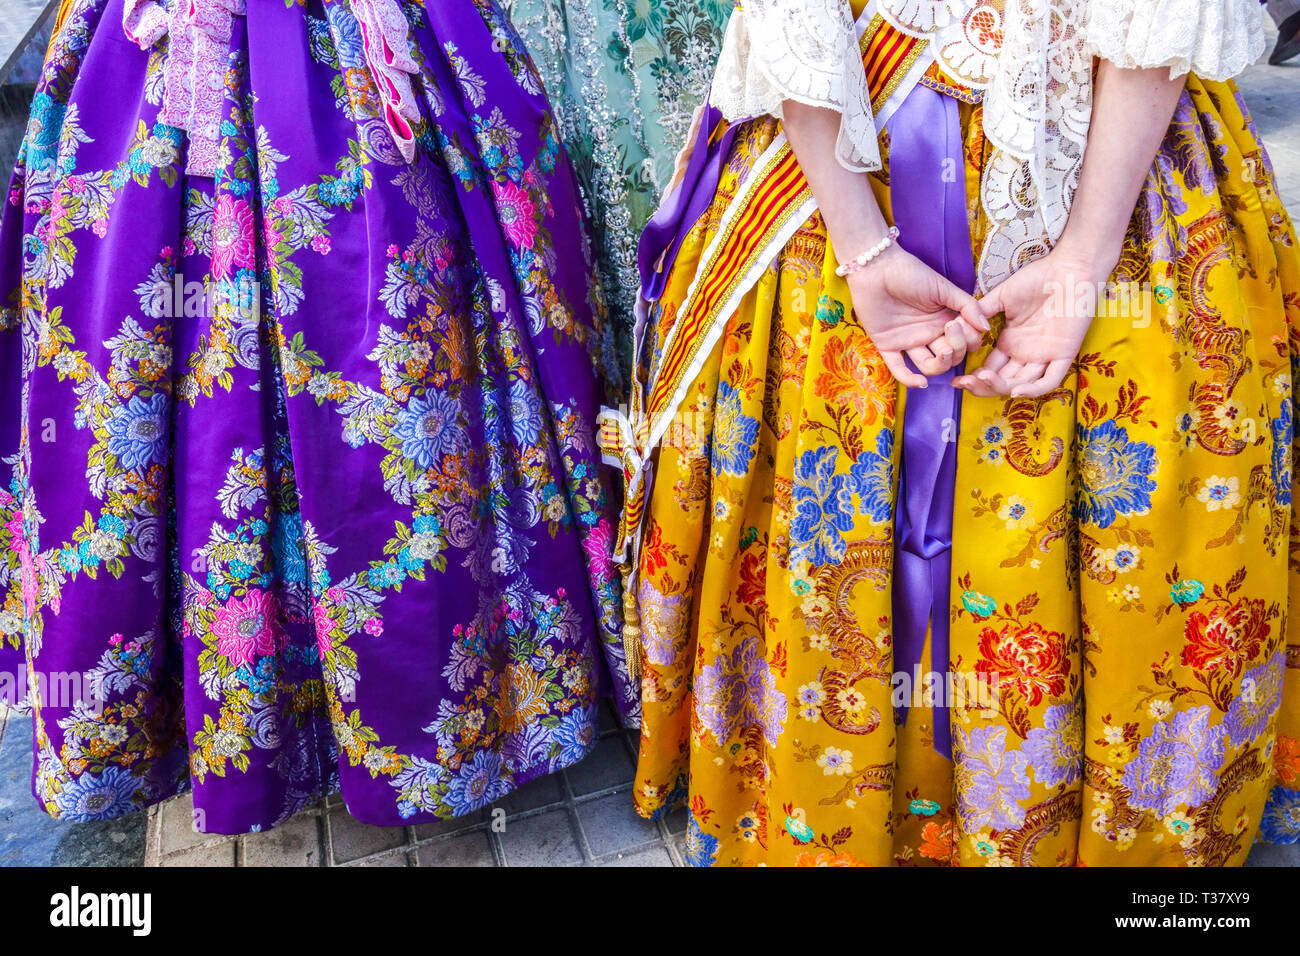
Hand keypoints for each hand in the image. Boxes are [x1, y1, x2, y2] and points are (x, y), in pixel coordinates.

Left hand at [847, 244, 987, 388]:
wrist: (877, 268)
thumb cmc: (911, 273)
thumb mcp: (943, 287)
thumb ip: (967, 306)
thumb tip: (986, 328)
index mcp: (944, 320)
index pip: (965, 342)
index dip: (969, 340)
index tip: (966, 325)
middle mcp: (929, 334)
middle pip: (950, 357)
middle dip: (957, 349)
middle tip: (952, 329)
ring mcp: (909, 341)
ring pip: (930, 366)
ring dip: (940, 364)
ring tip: (944, 350)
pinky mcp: (888, 345)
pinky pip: (899, 369)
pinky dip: (909, 379)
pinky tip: (920, 382)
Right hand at [953, 247, 1114, 397]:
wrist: (1069, 268)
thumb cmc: (1038, 277)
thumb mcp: (1002, 296)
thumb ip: (980, 311)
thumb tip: (957, 327)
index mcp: (1011, 342)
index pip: (990, 368)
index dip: (972, 377)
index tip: (954, 378)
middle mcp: (1026, 353)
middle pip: (1002, 380)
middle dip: (980, 385)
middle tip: (962, 382)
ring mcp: (1044, 355)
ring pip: (1020, 383)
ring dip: (1000, 387)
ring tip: (981, 380)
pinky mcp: (1063, 354)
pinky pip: (1049, 380)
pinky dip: (1033, 389)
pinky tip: (1014, 391)